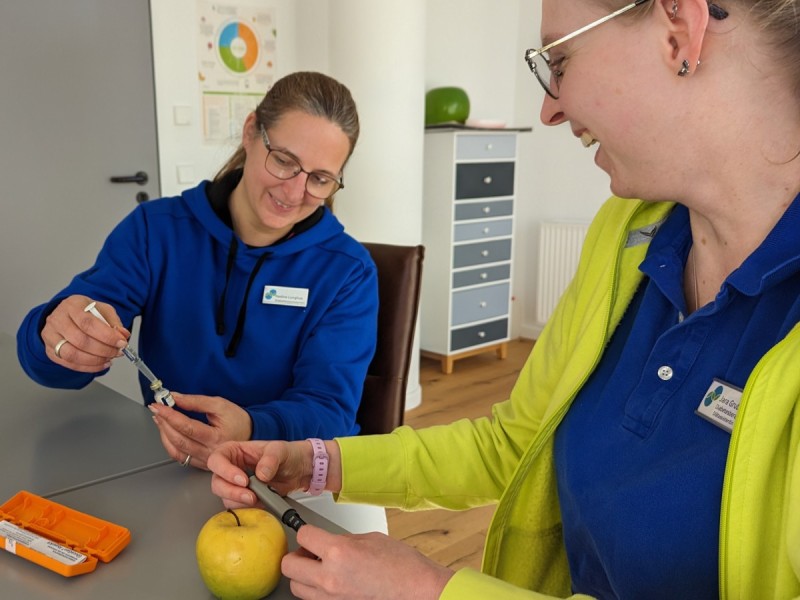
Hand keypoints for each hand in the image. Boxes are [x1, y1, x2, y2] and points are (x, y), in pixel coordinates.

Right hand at [41, 295, 128, 371]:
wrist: (67, 316)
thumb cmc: (86, 312)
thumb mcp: (103, 310)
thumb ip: (114, 322)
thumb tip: (123, 335)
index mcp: (72, 305)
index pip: (88, 323)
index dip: (107, 336)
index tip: (121, 343)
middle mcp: (57, 319)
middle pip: (80, 340)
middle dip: (103, 350)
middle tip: (117, 352)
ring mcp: (50, 335)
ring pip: (72, 354)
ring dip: (95, 360)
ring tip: (109, 359)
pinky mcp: (50, 350)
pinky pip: (68, 363)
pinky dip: (88, 367)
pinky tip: (101, 364)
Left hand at [148, 393, 252, 469]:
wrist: (249, 434)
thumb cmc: (237, 419)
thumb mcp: (220, 404)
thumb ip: (196, 401)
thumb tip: (175, 397)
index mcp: (216, 437)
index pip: (187, 427)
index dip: (170, 415)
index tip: (159, 405)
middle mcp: (210, 452)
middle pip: (179, 440)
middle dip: (164, 423)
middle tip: (157, 409)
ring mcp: (205, 460)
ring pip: (176, 450)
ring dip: (164, 434)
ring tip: (160, 419)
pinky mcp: (201, 463)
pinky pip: (180, 457)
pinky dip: (169, 444)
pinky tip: (167, 433)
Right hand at [208, 439, 341, 507]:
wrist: (300, 470)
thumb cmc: (288, 454)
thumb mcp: (280, 450)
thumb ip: (271, 459)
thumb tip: (261, 473)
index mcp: (235, 451)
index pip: (217, 459)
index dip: (225, 470)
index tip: (243, 479)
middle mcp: (232, 468)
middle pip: (217, 482)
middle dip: (231, 491)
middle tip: (250, 494)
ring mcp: (237, 484)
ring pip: (225, 497)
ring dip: (239, 501)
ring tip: (258, 498)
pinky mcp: (245, 498)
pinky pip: (238, 506)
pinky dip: (247, 507)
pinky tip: (261, 502)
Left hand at [284, 525, 452, 599]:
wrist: (418, 591)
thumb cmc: (403, 567)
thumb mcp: (371, 539)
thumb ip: (344, 539)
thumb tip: (329, 541)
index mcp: (339, 552)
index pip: (303, 536)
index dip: (307, 532)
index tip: (311, 533)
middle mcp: (330, 577)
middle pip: (289, 565)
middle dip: (297, 555)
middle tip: (310, 551)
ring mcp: (331, 598)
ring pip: (296, 587)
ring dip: (304, 575)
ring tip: (320, 568)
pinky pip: (314, 599)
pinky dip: (317, 590)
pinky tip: (332, 582)